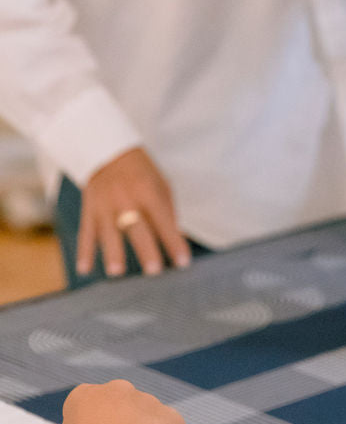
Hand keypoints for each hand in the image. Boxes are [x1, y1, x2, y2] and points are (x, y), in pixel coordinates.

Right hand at [77, 146, 191, 278]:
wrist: (107, 151)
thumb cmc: (141, 173)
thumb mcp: (161, 185)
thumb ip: (168, 212)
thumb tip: (178, 240)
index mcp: (148, 191)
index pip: (164, 220)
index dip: (174, 241)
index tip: (183, 262)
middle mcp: (126, 199)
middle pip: (136, 227)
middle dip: (145, 250)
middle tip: (154, 271)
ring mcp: (105, 205)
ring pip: (108, 232)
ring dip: (112, 252)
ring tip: (116, 272)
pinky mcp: (89, 210)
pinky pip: (86, 233)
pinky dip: (84, 252)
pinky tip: (84, 269)